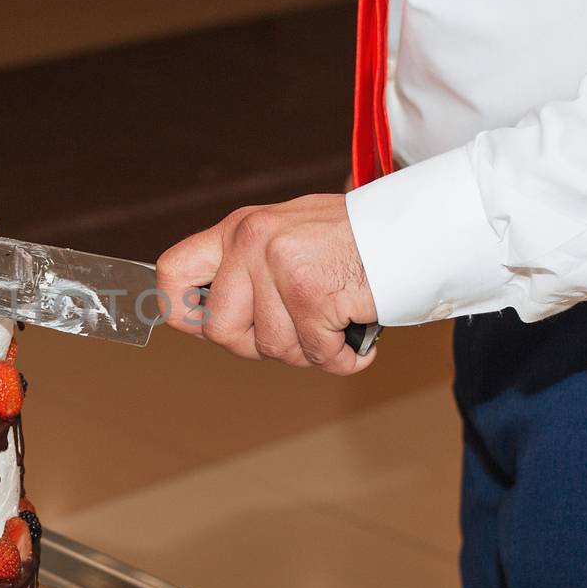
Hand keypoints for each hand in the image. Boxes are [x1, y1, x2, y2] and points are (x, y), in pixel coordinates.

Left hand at [155, 194, 378, 374]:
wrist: (413, 230)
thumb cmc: (355, 239)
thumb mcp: (286, 237)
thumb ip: (248, 271)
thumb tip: (211, 316)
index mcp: (238, 229)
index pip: (172, 273)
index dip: (181, 312)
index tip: (203, 326)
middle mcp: (251, 242)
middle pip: (221, 331)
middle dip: (259, 346)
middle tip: (296, 331)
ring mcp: (280, 266)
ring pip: (273, 349)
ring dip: (310, 351)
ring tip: (334, 322)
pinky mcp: (312, 293)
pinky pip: (316, 354)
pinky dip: (342, 358)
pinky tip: (355, 337)